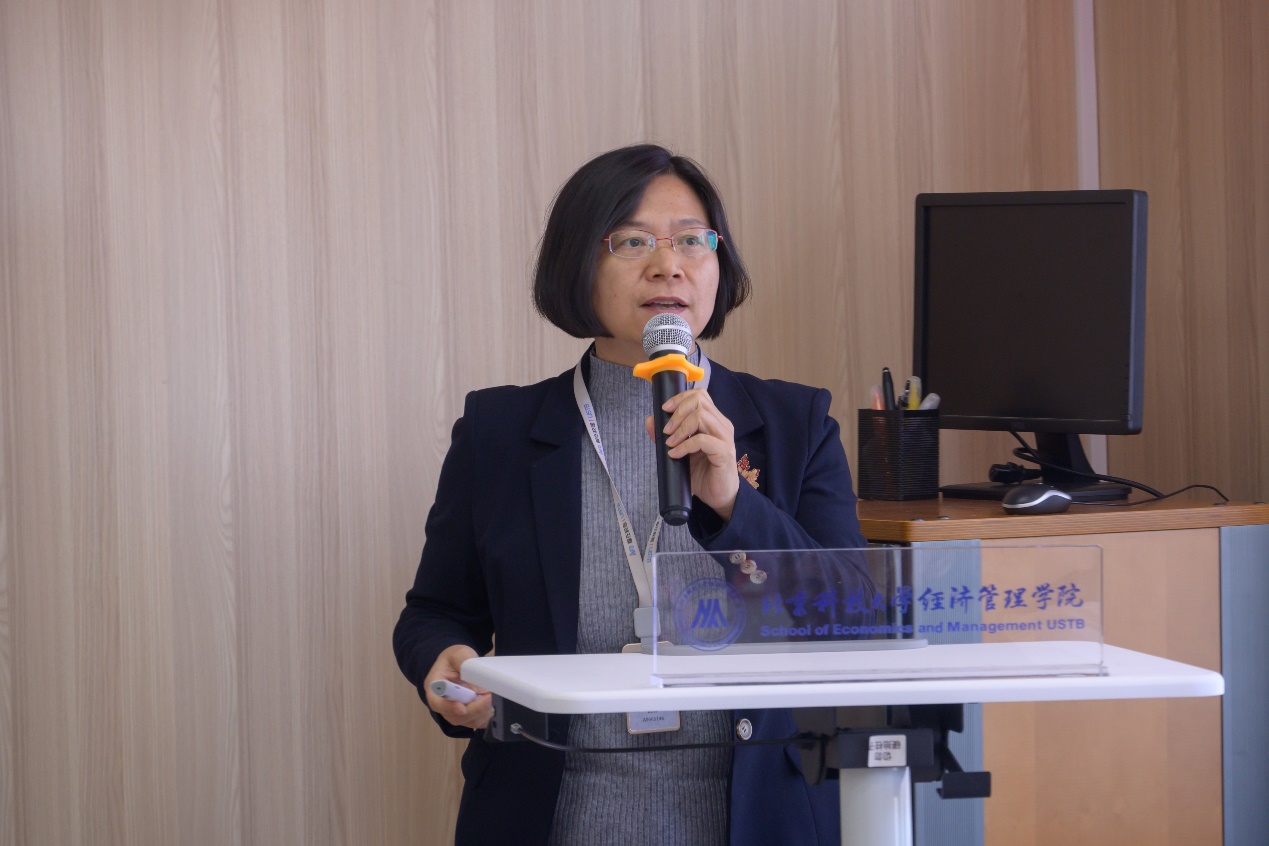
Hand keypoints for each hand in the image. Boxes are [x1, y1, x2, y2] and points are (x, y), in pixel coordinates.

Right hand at [425, 644, 492, 729]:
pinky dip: (486, 716)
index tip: (462, 708)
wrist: (458, 663)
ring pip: (467, 721)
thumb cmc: (454, 658)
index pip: (436, 702)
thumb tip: (476, 677)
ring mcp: (454, 712)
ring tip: (492, 698)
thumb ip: (464, 663)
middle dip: (473, 709)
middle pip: (454, 716)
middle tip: (488, 697)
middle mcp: (442, 703)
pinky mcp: (467, 715)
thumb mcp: (458, 654)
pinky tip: (492, 705)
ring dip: (481, 712)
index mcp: (434, 687)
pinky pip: (476, 722)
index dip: (448, 707)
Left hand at [646, 387, 738, 520]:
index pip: (699, 395)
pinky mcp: (724, 452)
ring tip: (670, 443)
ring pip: (701, 416)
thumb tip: (650, 420)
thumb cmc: (703, 472)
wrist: (718, 495)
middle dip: (678, 412)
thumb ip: (667, 435)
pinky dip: (684, 445)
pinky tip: (675, 454)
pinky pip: (702, 440)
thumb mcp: (680, 451)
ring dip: (680, 429)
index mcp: (713, 421)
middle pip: (700, 401)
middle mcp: (721, 425)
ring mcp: (724, 438)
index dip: (680, 398)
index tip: (665, 409)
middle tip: (666, 430)